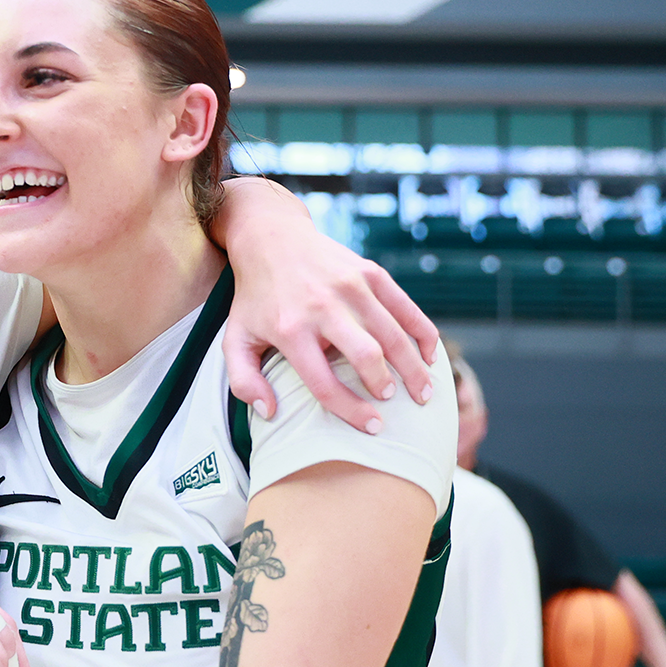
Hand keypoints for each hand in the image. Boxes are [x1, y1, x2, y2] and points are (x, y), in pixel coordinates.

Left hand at [215, 178, 437, 433]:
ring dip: (414, 368)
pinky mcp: (369, 272)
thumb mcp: (234, 338)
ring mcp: (350, 287)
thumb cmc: (255, 299)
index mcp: (290, 331)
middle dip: (386, 386)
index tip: (373, 427)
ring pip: (393, 334)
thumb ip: (243, 381)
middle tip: (396, 404)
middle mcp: (322, 308)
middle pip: (366, 357)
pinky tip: (430, 356)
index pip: (325, 383)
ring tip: (423, 393)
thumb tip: (269, 413)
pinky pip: (406, 307)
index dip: (352, 411)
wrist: (270, 239)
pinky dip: (423, 333)